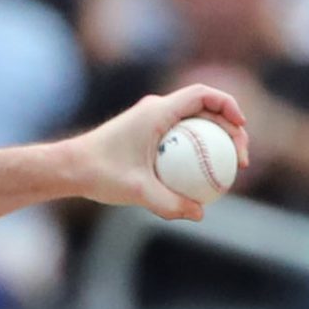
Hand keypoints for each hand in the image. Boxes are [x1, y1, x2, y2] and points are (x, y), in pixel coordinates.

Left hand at [61, 83, 249, 221]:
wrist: (67, 168)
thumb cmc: (98, 174)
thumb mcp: (136, 191)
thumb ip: (169, 203)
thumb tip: (200, 214)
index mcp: (156, 112)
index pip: (203, 95)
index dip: (229, 105)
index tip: (241, 128)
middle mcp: (155, 110)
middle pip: (205, 109)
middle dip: (230, 128)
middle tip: (241, 159)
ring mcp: (150, 120)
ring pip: (194, 123)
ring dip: (215, 139)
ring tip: (227, 169)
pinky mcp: (145, 133)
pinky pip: (179, 136)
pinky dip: (195, 149)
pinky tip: (200, 177)